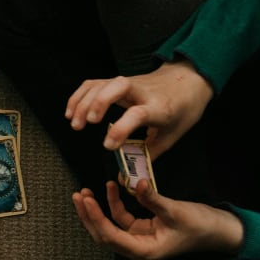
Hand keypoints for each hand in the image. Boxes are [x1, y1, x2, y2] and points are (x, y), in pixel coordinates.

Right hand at [65, 60, 213, 154]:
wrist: (187, 81)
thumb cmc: (181, 111)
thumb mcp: (171, 136)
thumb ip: (147, 156)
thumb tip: (126, 178)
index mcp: (160, 108)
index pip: (138, 114)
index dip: (121, 129)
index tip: (108, 146)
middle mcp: (142, 92)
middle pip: (118, 86)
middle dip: (99, 103)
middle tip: (87, 124)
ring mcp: (128, 84)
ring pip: (102, 83)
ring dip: (83, 102)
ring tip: (75, 125)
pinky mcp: (116, 81)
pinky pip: (93, 84)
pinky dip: (78, 97)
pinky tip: (72, 113)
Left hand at [72, 180, 242, 259]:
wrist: (218, 231)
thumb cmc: (200, 225)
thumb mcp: (175, 211)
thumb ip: (152, 199)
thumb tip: (136, 183)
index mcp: (145, 250)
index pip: (112, 236)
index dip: (97, 218)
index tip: (87, 200)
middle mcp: (138, 249)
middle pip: (104, 235)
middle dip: (89, 216)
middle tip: (78, 196)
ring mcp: (139, 240)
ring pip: (110, 226)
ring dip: (98, 210)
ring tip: (85, 192)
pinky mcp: (142, 230)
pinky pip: (122, 218)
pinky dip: (114, 204)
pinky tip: (111, 188)